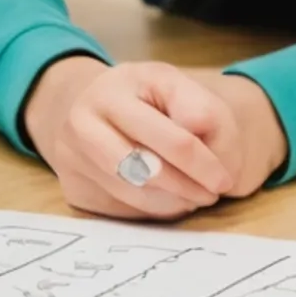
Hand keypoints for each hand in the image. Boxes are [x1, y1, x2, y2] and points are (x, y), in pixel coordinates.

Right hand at [20, 57, 283, 221]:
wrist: (89, 106)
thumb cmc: (143, 98)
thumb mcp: (176, 87)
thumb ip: (202, 109)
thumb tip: (204, 144)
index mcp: (117, 88)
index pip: (174, 138)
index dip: (205, 164)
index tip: (225, 179)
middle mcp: (83, 120)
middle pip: (148, 171)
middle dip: (189, 187)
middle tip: (211, 194)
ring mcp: (71, 155)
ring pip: (134, 194)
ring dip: (173, 202)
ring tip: (193, 196)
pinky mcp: (71, 186)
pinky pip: (122, 209)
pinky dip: (152, 208)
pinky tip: (167, 197)